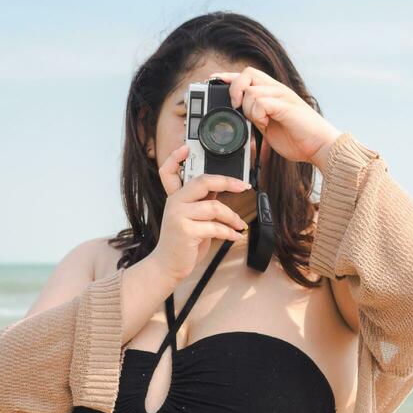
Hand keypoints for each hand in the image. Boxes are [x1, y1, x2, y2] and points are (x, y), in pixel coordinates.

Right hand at [151, 143, 251, 282]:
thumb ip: (202, 202)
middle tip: (243, 186)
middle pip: (202, 182)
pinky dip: (229, 232)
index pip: (168, 171)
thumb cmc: (182, 243)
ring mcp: (179, 216)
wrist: (168, 266)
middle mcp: (174, 203)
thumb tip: (222, 189)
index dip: (175, 157)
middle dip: (227, 182)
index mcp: (174, 197)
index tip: (185, 147)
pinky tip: (235, 236)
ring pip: (215, 207)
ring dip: (232, 217)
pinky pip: (216, 227)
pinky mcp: (187, 231)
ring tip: (238, 225)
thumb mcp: (191, 219)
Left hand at [207, 66, 341, 169]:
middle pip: (247, 73)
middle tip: (235, 107)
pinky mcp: (285, 105)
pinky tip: (266, 124)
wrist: (320, 146)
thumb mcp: (269, 127)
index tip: (213, 79)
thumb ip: (256, 119)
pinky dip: (258, 114)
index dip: (228, 77)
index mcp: (272, 93)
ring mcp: (282, 96)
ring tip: (260, 123)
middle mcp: (277, 90)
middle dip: (234, 89)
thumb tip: (239, 119)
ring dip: (249, 109)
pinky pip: (261, 102)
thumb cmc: (298, 139)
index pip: (247, 75)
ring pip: (251, 91)